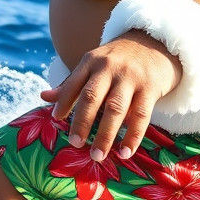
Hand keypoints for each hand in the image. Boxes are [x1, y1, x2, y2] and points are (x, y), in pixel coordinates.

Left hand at [39, 30, 181, 160]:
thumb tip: (43, 97)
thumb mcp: (93, 64)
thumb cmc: (118, 60)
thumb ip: (71, 83)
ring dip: (105, 135)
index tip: (56, 119)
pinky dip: (132, 137)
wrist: (156, 43)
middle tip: (75, 144)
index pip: (74, 83)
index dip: (63, 101)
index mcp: (91, 61)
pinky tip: (124, 153)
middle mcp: (109, 68)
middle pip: (92, 97)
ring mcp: (131, 78)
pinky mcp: (150, 88)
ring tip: (97, 155)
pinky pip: (141, 116)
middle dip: (82, 122)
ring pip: (115, 109)